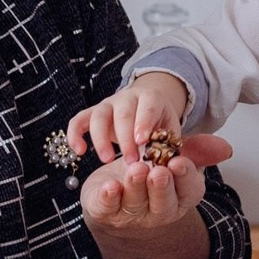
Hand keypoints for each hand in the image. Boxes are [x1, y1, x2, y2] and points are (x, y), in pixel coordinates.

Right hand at [70, 71, 189, 164]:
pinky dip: (75, 133)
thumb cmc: (159, 126)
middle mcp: (127, 97)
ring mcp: (107, 104)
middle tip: (131, 161)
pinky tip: (80, 151)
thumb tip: (183, 160)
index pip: (147, 107)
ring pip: (99, 115)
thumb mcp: (172, 132)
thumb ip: (176, 145)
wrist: (145, 108)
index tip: (142, 141)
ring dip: (101, 138)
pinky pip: (79, 120)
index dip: (143, 122)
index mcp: (151, 98)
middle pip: (122, 113)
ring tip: (107, 160)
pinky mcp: (91, 113)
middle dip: (125, 138)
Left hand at [78, 131, 231, 233]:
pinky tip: (109, 187)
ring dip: (135, 187)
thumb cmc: (149, 170)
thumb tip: (226, 149)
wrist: (114, 187)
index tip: (179, 161)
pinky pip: (108, 208)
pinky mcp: (106, 213)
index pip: (188, 190)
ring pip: (135, 203)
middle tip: (158, 172)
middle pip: (163, 203)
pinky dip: (109, 197)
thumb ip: (198, 150)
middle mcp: (158, 211)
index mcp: (180, 197)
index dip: (185, 177)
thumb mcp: (174, 157)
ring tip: (135, 170)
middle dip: (161, 187)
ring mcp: (132, 215)